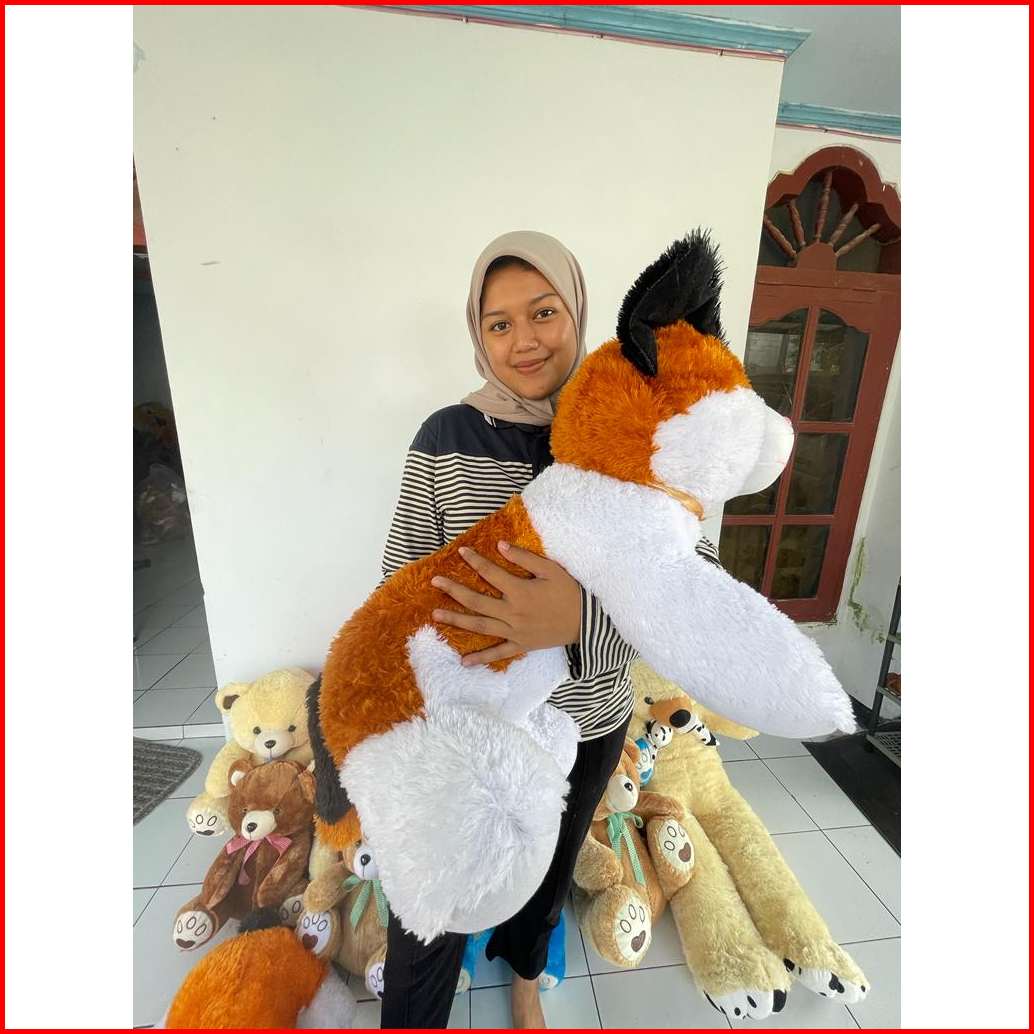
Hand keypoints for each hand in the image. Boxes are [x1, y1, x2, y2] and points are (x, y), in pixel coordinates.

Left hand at [431, 541, 581, 665]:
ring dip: (457, 620)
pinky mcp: (521, 644)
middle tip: (434, 582)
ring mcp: (515, 631)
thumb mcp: (551, 570)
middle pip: (476, 600)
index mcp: (520, 591)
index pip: (490, 573)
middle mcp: (513, 612)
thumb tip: (500, 546)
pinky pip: (498, 653)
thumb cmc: (569, 592)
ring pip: (480, 625)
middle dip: (453, 590)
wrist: (586, 622)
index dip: (475, 561)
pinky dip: (481, 658)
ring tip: (436, 615)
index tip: (461, 552)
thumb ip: (525, 558)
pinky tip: (463, 662)